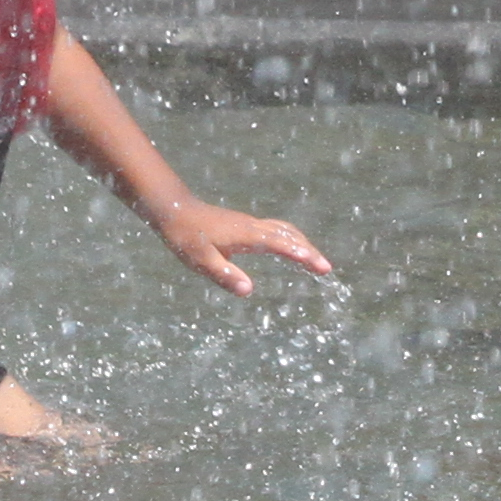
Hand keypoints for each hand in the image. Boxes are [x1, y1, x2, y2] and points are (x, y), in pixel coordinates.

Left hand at [154, 199, 334, 295]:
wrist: (174, 210)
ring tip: (315, 260)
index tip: (318, 264)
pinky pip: (277, 229)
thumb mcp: (201, 262)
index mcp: (246, 235)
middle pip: (290, 236)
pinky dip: (291, 239)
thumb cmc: (186, 238)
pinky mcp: (247, 225)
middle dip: (309, 252)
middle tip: (326, 269)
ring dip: (303, 244)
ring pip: (285, 230)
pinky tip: (290, 247)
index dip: (299, 253)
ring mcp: (251, 224)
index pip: (280, 244)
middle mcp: (253, 227)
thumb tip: (250, 291)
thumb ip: (226, 275)